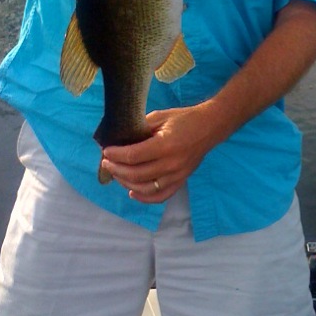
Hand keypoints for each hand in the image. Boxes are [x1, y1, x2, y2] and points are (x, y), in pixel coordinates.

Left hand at [101, 104, 220, 202]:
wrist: (210, 127)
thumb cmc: (184, 118)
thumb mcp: (160, 116)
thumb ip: (141, 128)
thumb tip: (121, 138)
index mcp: (165, 145)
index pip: (134, 156)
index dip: (116, 155)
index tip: (106, 151)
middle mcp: (171, 164)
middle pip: (136, 174)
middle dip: (117, 169)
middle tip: (107, 162)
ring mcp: (177, 175)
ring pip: (145, 188)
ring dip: (126, 183)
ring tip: (116, 174)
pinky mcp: (181, 180)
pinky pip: (161, 196)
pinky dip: (145, 198)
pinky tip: (132, 192)